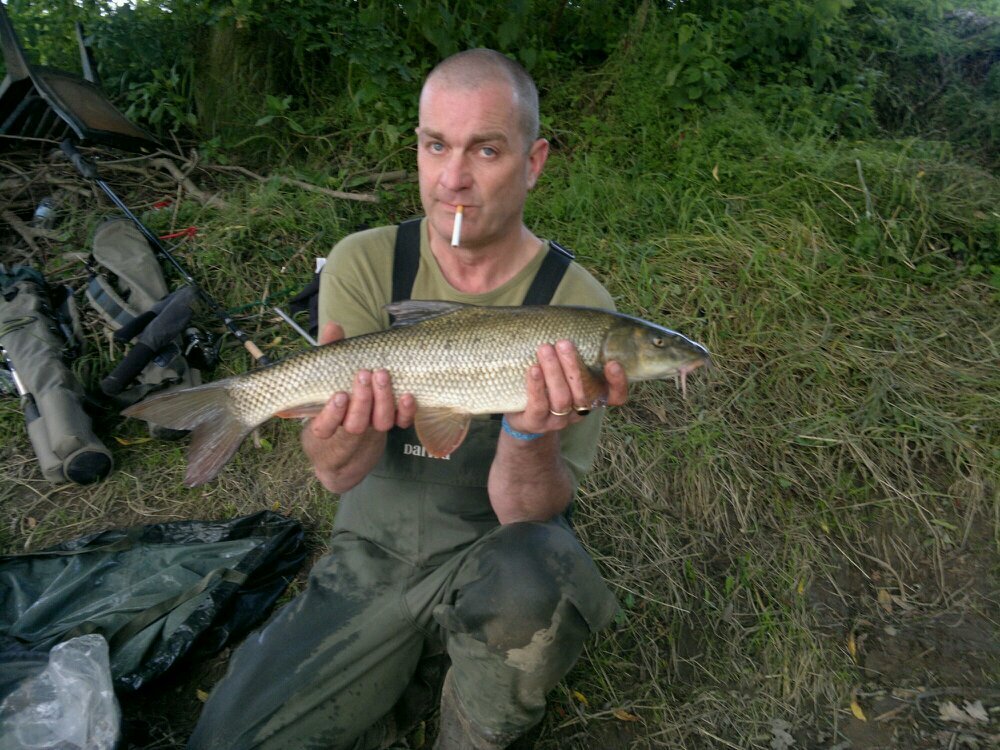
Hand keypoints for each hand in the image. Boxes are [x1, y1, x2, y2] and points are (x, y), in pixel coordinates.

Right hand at [307, 322, 416, 440]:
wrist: (368, 392)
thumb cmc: (345, 377)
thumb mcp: (335, 363)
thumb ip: (332, 348)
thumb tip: (333, 326)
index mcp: (330, 417)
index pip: (325, 427)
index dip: (332, 414)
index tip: (340, 394)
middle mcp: (353, 424)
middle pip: (356, 424)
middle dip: (361, 400)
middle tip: (364, 374)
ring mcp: (375, 424)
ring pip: (380, 423)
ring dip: (382, 399)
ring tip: (382, 374)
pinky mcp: (396, 420)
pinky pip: (402, 422)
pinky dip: (406, 410)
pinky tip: (407, 395)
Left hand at [504, 340, 628, 435]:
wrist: (521, 415)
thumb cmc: (547, 382)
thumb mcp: (565, 370)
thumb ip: (576, 352)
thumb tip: (575, 319)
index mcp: (592, 397)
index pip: (615, 396)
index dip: (618, 382)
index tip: (613, 363)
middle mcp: (579, 411)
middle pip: (584, 392)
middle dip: (574, 367)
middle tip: (564, 343)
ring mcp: (558, 420)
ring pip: (562, 398)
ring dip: (554, 371)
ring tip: (544, 349)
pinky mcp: (536, 423)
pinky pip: (539, 406)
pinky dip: (537, 386)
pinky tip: (533, 369)